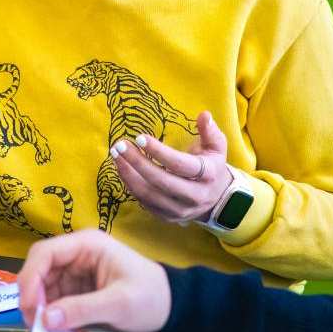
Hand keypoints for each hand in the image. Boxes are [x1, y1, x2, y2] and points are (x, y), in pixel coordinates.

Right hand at [18, 229, 170, 331]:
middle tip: (40, 328)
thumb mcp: (119, 303)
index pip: (45, 253)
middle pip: (39, 272)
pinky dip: (58, 322)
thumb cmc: (149, 296)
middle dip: (35, 300)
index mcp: (87, 244)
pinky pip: (55, 306)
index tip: (31, 308)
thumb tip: (46, 319)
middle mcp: (76, 255)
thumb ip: (82, 309)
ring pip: (43, 292)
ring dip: (47, 316)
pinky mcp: (76, 292)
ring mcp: (74, 273)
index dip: (31, 278)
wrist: (168, 308)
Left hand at [110, 110, 230, 224]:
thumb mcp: (216, 146)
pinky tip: (122, 169)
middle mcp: (194, 196)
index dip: (159, 152)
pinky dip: (130, 185)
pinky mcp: (167, 216)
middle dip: (137, 163)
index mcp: (207, 175)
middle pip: (161, 181)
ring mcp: (180, 209)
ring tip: (116, 155)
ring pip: (149, 194)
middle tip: (120, 146)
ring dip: (128, 175)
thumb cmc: (212, 166)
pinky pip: (144, 202)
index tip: (140, 137)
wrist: (216, 199)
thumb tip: (204, 114)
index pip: (180, 164)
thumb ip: (209, 130)